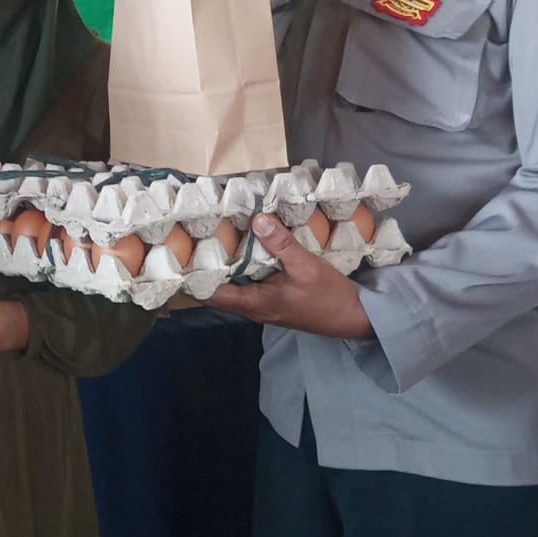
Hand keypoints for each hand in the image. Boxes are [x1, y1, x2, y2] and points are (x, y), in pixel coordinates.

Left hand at [205, 214, 372, 338]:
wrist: (354, 317)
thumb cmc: (328, 297)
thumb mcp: (306, 267)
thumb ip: (281, 244)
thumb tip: (257, 218)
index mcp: (254, 303)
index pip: (211, 294)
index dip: (194, 277)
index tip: (182, 254)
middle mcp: (253, 307)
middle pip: (218, 288)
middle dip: (207, 265)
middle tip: (195, 236)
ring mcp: (263, 305)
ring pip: (234, 285)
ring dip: (225, 265)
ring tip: (216, 236)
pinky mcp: (274, 299)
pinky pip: (250, 283)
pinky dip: (243, 267)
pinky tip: (247, 247)